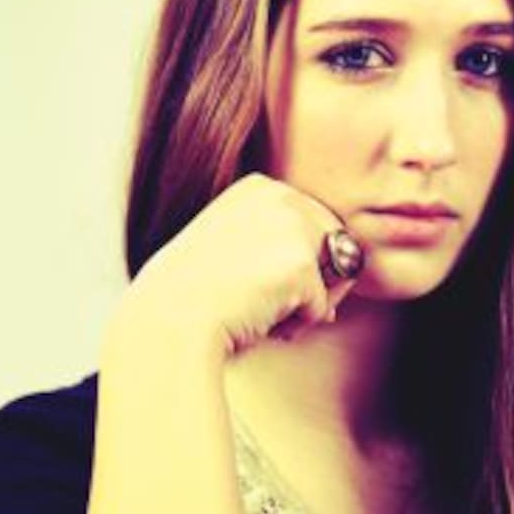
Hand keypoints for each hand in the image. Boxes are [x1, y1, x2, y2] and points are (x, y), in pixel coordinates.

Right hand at [122, 173, 360, 356]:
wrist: (168, 319)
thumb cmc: (193, 294)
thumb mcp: (232, 246)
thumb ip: (277, 243)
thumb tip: (345, 272)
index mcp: (260, 188)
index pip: (317, 227)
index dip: (299, 264)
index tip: (257, 281)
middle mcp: (280, 196)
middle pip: (336, 247)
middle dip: (314, 283)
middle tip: (268, 304)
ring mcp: (292, 227)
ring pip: (336, 277)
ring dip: (308, 304)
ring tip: (264, 311)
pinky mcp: (300, 264)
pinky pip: (322, 308)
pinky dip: (298, 325)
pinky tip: (261, 320)